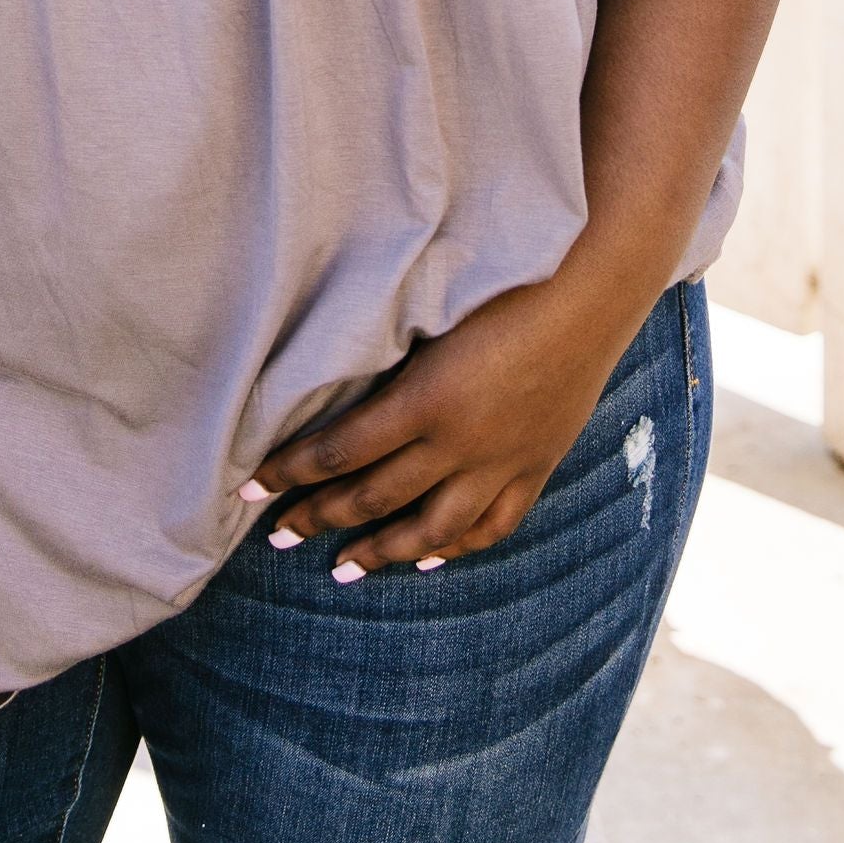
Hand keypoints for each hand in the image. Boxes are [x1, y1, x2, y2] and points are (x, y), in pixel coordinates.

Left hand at [244, 263, 641, 577]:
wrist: (593, 285)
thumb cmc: (505, 276)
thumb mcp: (433, 308)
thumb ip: (389, 352)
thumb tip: (329, 376)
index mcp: (427, 398)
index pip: (342, 451)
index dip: (292, 473)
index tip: (250, 487)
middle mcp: (461, 442)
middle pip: (378, 496)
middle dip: (321, 517)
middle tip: (277, 536)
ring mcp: (503, 461)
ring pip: (433, 528)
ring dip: (382, 551)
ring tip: (343, 567)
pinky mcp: (536, 464)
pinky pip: (492, 524)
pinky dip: (457, 547)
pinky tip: (431, 559)